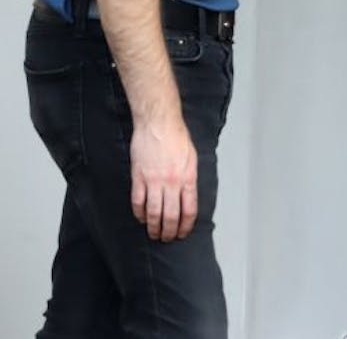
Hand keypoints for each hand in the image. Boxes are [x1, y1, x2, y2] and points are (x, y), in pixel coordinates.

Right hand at [130, 116, 197, 240]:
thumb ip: (190, 178)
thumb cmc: (177, 138)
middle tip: (167, 239)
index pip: (189, 210)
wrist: (159, 124)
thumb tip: (188, 196)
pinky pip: (138, 201)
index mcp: (188, 178)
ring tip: (154, 234)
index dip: (186, 225)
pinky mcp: (138, 177)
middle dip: (169, 231)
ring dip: (153, 227)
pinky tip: (141, 219)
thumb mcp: (192, 159)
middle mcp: (172, 182)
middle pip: (171, 215)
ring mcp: (154, 181)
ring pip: (153, 212)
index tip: (183, 233)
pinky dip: (139, 213)